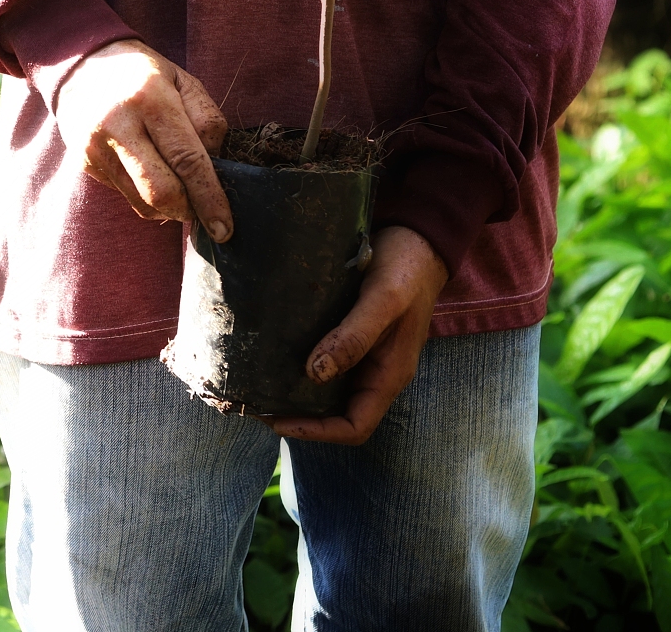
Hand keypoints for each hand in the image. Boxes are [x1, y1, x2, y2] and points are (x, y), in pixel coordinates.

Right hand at [56, 39, 231, 240]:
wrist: (80, 63)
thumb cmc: (143, 73)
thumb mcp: (184, 81)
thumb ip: (207, 121)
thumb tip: (216, 167)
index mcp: (151, 99)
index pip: (187, 160)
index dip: (210, 198)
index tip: (225, 227)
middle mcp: (119, 125)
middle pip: (162, 191)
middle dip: (189, 210)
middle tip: (204, 211)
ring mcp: (96, 147)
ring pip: (142, 202)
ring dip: (169, 208)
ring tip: (179, 190)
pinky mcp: (85, 162)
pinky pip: (125, 195)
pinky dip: (146, 196)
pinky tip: (150, 173)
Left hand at [267, 225, 448, 445]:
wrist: (416, 239)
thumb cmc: (405, 269)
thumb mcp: (383, 300)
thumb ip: (354, 336)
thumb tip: (315, 373)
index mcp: (389, 375)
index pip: (355, 426)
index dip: (318, 432)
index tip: (277, 422)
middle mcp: (375, 372)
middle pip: (336, 414)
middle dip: (298, 417)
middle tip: (254, 405)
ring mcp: (364, 356)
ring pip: (327, 391)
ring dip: (295, 395)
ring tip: (256, 385)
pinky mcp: (350, 336)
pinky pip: (324, 363)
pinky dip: (298, 367)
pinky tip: (270, 356)